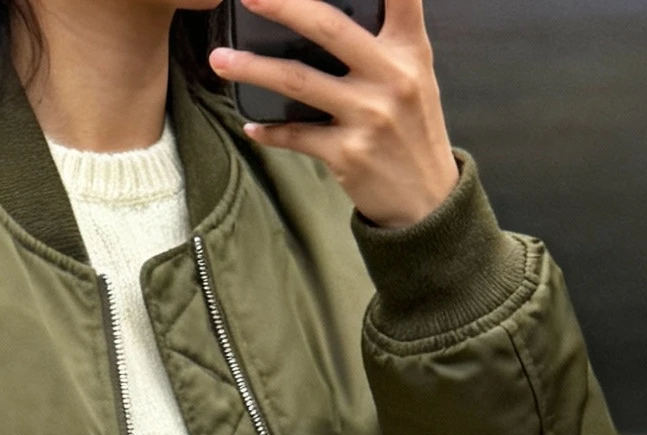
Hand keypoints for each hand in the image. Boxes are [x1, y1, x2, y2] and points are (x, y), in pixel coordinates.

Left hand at [211, 0, 458, 228]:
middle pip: (328, 28)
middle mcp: (390, 77)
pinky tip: (252, 126)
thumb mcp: (416, 76)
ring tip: (219, 59)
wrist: (427, 202)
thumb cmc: (414, 132)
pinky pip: (296, 135)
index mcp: (409, 50)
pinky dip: (270, 131)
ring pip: (298, 80)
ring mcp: (367, 116)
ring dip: (253, 68)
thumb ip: (389, 39)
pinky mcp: (347, 153)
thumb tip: (332, 18)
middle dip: (284, 6)